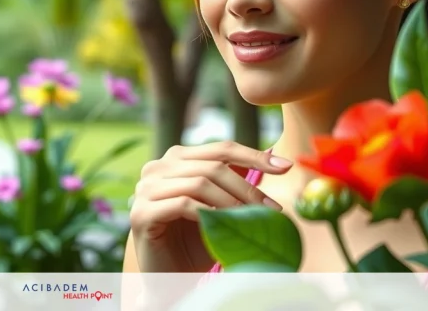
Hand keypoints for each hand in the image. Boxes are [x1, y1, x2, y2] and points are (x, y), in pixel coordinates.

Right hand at [129, 142, 292, 272]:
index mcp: (176, 159)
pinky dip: (209, 215)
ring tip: (252, 221)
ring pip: (199, 183)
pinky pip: (183, 205)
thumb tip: (275, 160)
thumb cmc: (196, 242)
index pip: (220, 148)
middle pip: (212, 166)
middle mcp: (156, 167)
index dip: (254, 155)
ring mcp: (145, 189)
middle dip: (247, 188)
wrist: (170, 279)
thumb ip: (235, 183)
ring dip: (232, 203)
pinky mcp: (141, 213)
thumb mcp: (220, 207)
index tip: (286, 167)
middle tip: (272, 210)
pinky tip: (224, 227)